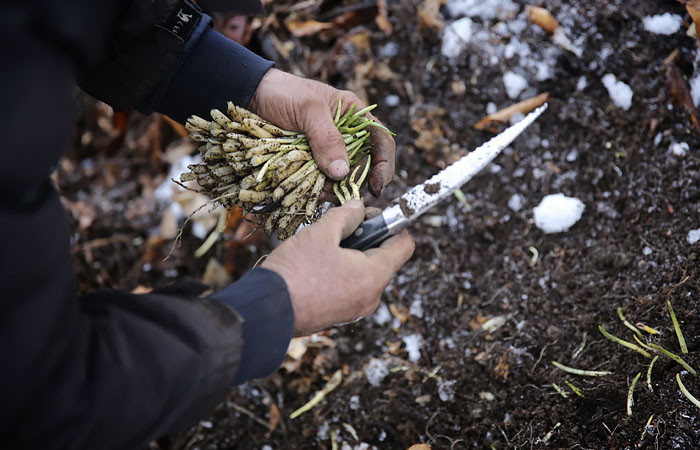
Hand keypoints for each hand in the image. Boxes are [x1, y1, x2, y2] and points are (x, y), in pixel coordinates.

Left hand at [249, 69, 394, 195]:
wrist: (250, 96)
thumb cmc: (282, 93)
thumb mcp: (308, 110)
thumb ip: (327, 138)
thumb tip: (343, 172)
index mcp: (354, 115)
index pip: (381, 141)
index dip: (385, 165)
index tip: (376, 186)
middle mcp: (345, 134)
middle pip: (363, 165)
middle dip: (355, 182)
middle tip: (340, 193)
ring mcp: (327, 150)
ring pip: (342, 177)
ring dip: (336, 189)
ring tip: (322, 192)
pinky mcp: (311, 162)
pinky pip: (322, 181)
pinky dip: (320, 189)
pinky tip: (313, 191)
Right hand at [261, 200, 413, 335]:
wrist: (265, 312)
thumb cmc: (295, 273)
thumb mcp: (320, 234)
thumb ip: (345, 216)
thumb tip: (358, 208)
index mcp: (373, 276)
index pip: (404, 245)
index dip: (392, 224)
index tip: (368, 216)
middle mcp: (371, 297)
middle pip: (383, 258)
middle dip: (365, 238)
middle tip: (338, 229)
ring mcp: (355, 310)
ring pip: (364, 273)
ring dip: (350, 255)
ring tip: (322, 248)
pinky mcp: (339, 316)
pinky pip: (350, 287)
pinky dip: (340, 272)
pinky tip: (315, 265)